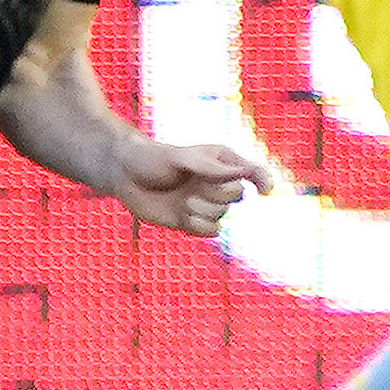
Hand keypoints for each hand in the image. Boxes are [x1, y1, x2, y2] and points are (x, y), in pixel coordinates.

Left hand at [110, 135, 269, 238]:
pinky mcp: (192, 221)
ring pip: (222, 215)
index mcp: (220, 162)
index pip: (253, 172)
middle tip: (193, 186)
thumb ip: (211, 167)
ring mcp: (205, 202)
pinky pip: (212, 231)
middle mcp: (216, 182)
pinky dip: (199, 226)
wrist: (124, 176)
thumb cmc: (152, 159)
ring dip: (201, 209)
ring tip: (182, 199)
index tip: (265, 190)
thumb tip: (243, 173)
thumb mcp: (181, 158)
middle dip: (216, 194)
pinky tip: (183, 216)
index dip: (264, 181)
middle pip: (236, 196)